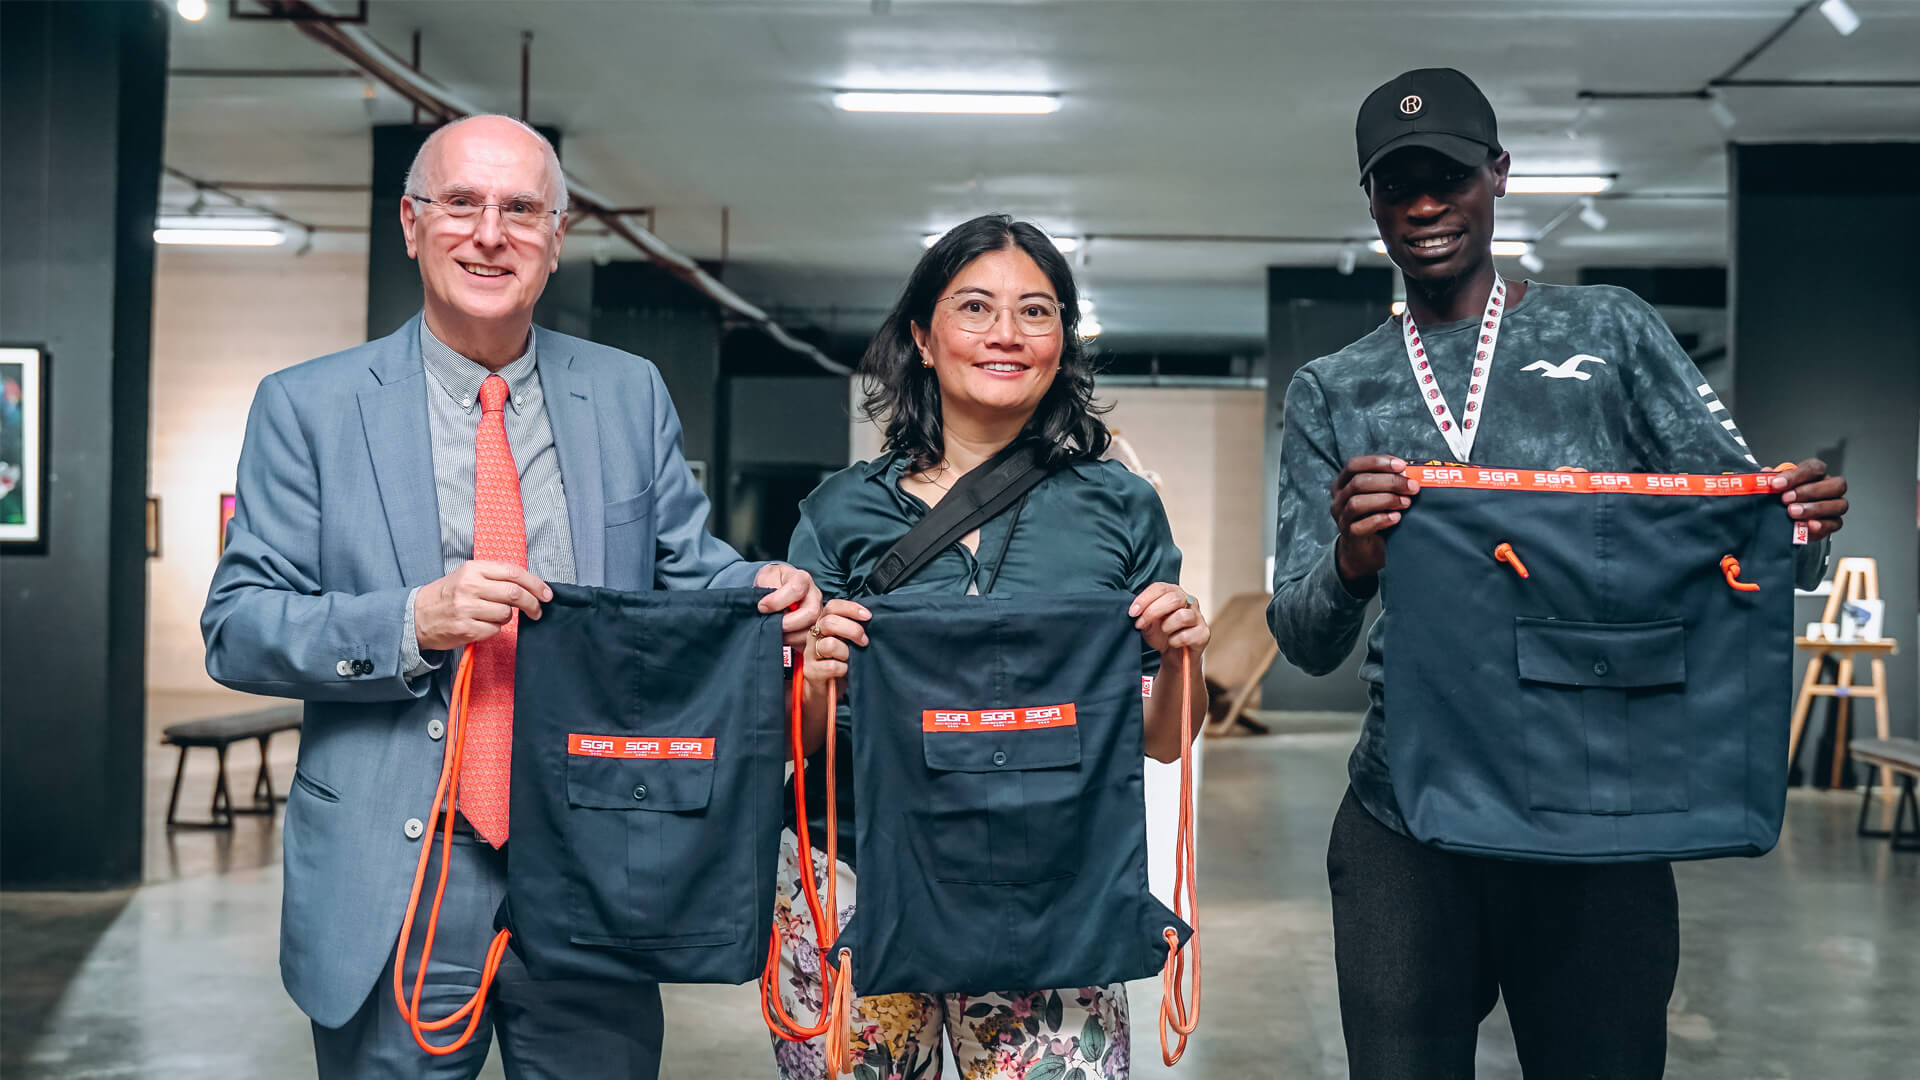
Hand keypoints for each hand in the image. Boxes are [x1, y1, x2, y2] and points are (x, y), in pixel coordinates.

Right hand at [415, 560, 551, 651]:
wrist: (417, 615)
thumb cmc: (447, 595)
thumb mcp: (467, 576)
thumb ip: (495, 577)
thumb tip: (529, 585)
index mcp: (474, 569)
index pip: (514, 573)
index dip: (535, 584)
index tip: (547, 594)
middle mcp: (470, 586)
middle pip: (515, 594)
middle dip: (533, 604)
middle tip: (537, 611)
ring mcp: (466, 608)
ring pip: (506, 614)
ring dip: (507, 617)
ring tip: (493, 616)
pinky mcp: (465, 628)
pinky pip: (495, 630)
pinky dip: (494, 629)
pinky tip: (482, 625)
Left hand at [755, 563, 824, 647]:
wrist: (775, 588)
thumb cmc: (772, 583)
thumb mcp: (765, 578)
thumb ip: (765, 588)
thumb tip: (765, 606)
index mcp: (802, 579)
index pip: (796, 589)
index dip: (777, 601)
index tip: (762, 607)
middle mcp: (814, 596)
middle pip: (810, 613)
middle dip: (788, 623)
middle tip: (773, 625)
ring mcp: (818, 613)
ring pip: (811, 630)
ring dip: (791, 636)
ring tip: (776, 631)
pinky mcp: (816, 628)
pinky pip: (810, 642)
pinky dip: (795, 643)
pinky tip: (784, 637)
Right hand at [802, 598, 870, 689]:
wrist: (824, 691)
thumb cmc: (839, 663)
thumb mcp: (847, 642)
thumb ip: (852, 630)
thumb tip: (870, 621)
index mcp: (823, 625)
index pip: (833, 607)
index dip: (851, 608)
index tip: (867, 616)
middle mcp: (814, 636)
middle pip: (829, 622)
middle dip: (852, 630)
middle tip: (864, 641)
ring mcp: (810, 654)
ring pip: (829, 644)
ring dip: (846, 652)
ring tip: (850, 659)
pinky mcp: (811, 671)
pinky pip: (831, 666)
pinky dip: (843, 669)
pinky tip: (845, 671)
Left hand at [1130, 582, 1209, 655]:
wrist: (1174, 655)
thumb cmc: (1162, 635)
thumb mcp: (1148, 624)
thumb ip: (1143, 616)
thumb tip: (1138, 613)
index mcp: (1174, 593)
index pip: (1160, 588)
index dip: (1144, 599)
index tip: (1133, 612)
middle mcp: (1188, 601)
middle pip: (1173, 598)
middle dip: (1152, 611)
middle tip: (1140, 624)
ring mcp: (1198, 617)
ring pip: (1182, 616)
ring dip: (1166, 627)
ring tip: (1164, 633)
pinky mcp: (1203, 633)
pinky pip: (1186, 636)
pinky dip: (1174, 641)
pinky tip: (1173, 642)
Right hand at [1330, 455, 1418, 582]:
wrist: (1365, 546)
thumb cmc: (1375, 514)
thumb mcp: (1379, 493)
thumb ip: (1389, 481)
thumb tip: (1409, 471)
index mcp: (1344, 482)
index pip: (1354, 465)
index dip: (1377, 462)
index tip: (1401, 465)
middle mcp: (1339, 498)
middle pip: (1359, 482)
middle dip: (1389, 482)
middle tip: (1412, 486)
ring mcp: (1341, 516)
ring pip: (1357, 503)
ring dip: (1386, 500)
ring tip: (1406, 502)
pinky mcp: (1348, 534)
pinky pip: (1361, 526)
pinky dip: (1381, 519)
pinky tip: (1396, 518)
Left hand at [1771, 458, 1847, 539]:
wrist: (1783, 521)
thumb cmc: (1783, 498)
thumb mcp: (1776, 487)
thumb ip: (1771, 479)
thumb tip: (1766, 473)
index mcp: (1816, 474)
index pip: (1814, 468)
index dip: (1795, 475)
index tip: (1776, 484)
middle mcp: (1830, 487)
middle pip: (1835, 485)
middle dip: (1809, 492)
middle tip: (1786, 499)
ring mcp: (1835, 505)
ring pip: (1839, 504)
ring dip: (1815, 508)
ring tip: (1793, 512)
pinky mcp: (1834, 523)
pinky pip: (1835, 524)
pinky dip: (1821, 525)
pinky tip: (1808, 524)